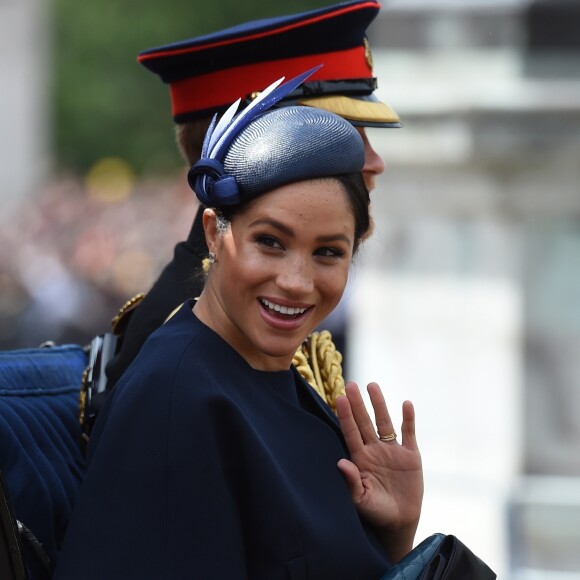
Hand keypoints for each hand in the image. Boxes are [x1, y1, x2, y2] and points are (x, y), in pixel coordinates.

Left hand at [336, 381, 422, 561]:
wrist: (399, 522)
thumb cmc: (375, 512)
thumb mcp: (361, 500)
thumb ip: (351, 482)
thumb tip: (340, 463)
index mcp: (360, 458)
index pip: (351, 432)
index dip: (346, 416)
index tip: (340, 398)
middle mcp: (374, 449)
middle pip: (365, 422)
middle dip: (358, 404)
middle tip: (350, 384)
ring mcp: (392, 450)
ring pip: (385, 422)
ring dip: (379, 404)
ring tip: (372, 385)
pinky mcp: (410, 455)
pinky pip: (409, 433)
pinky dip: (408, 419)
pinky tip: (406, 404)